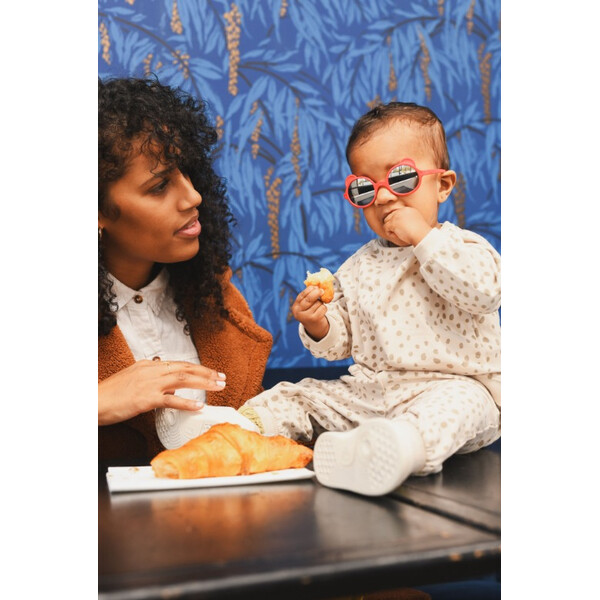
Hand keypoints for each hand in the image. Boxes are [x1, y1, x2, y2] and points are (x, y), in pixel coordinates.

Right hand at [98, 360, 226, 425]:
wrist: (93, 401)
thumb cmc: (111, 395)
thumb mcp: (135, 382)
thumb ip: (154, 383)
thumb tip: (173, 390)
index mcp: (148, 365)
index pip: (179, 364)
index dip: (198, 368)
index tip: (212, 373)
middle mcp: (151, 370)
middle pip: (185, 368)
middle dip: (206, 372)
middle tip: (222, 378)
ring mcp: (149, 383)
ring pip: (183, 379)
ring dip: (203, 382)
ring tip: (218, 386)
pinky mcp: (146, 398)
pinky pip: (171, 400)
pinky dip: (187, 402)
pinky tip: (199, 405)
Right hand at [291, 286, 329, 340]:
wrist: (314, 328)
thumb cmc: (310, 312)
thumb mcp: (306, 305)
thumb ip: (308, 296)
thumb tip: (317, 285)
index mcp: (295, 307)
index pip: (301, 295)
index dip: (309, 289)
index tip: (315, 286)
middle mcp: (298, 313)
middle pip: (309, 299)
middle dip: (316, 293)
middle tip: (321, 290)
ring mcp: (306, 317)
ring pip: (317, 303)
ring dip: (321, 303)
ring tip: (318, 307)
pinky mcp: (314, 319)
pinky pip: (322, 308)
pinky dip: (324, 308)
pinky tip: (321, 311)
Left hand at [383, 206, 431, 246]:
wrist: (422, 234)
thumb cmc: (420, 232)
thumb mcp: (415, 222)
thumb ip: (406, 220)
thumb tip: (398, 225)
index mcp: (408, 209)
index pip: (396, 214)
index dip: (397, 223)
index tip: (403, 229)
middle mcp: (401, 210)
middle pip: (389, 217)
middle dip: (392, 226)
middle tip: (400, 232)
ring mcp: (396, 216)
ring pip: (386, 222)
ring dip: (391, 229)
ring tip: (399, 234)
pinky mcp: (393, 222)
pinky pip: (385, 228)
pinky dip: (390, 234)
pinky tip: (398, 236)